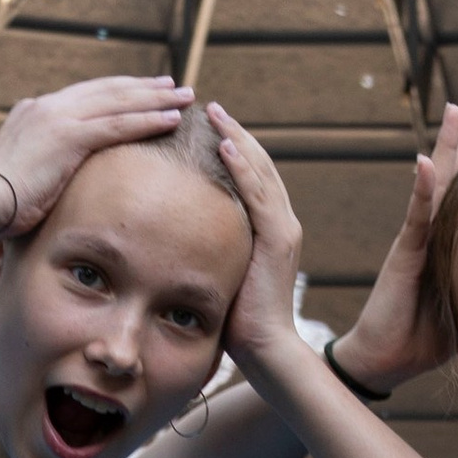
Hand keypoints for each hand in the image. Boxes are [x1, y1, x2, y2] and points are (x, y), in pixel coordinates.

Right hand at [0, 77, 198, 236]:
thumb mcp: (22, 174)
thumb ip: (43, 164)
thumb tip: (57, 180)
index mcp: (37, 111)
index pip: (88, 95)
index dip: (121, 91)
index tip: (147, 89)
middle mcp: (49, 106)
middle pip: (108, 89)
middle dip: (145, 86)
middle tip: (175, 84)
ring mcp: (58, 118)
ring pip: (118, 101)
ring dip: (156, 98)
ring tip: (184, 96)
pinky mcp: (68, 137)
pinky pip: (117, 125)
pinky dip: (147, 120)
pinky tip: (171, 118)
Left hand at [203, 103, 306, 371]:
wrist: (266, 351)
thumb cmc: (238, 324)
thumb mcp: (219, 275)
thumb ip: (208, 251)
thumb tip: (174, 239)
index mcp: (269, 229)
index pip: (251, 176)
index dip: (232, 147)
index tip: (206, 125)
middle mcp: (282, 222)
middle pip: (258, 163)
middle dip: (234, 131)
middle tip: (208, 105)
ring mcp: (283, 228)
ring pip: (260, 169)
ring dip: (237, 137)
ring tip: (214, 111)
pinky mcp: (278, 239)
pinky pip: (259, 193)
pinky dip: (242, 166)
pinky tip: (224, 143)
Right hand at [337, 96, 457, 389]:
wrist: (385, 361)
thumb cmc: (423, 340)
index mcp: (449, 241)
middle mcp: (433, 232)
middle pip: (455, 173)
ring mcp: (417, 239)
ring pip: (436, 182)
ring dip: (447, 145)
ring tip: (456, 108)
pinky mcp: (404, 254)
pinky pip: (415, 216)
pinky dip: (423, 189)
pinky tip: (428, 161)